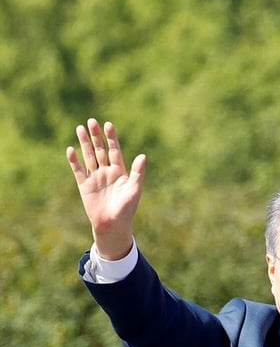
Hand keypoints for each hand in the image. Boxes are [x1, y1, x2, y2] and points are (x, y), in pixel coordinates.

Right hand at [67, 118, 146, 259]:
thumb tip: (143, 155)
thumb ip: (138, 172)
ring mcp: (95, 177)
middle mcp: (107, 172)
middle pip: (100, 150)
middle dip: (96, 136)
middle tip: (91, 121)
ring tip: (79, 128)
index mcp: (120, 171)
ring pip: (89, 156)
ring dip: (84, 143)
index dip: (111, 138)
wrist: (113, 225)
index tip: (108, 125)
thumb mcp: (135, 189)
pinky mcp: (84, 185)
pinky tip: (71, 149)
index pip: (115, 150)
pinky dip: (74, 160)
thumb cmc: (127, 209)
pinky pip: (78, 170)